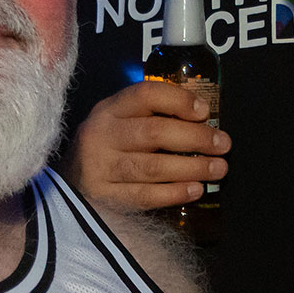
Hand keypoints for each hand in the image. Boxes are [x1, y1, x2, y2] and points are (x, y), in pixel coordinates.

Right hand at [66, 80, 228, 209]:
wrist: (70, 185)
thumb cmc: (107, 149)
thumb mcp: (119, 123)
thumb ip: (152, 116)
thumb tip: (202, 117)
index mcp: (108, 110)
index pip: (145, 95)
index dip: (178, 100)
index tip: (204, 111)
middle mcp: (101, 135)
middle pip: (154, 132)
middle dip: (196, 138)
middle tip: (223, 144)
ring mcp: (100, 168)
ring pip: (153, 167)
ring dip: (192, 167)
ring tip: (218, 169)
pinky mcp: (104, 197)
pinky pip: (146, 196)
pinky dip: (174, 192)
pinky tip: (195, 189)